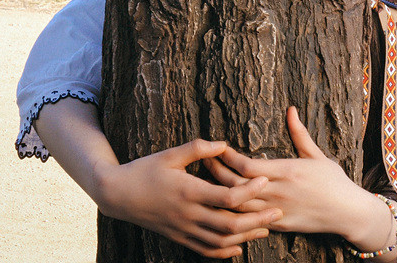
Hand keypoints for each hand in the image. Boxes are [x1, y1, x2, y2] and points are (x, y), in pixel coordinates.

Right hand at [96, 139, 282, 258]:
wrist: (117, 194)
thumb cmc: (145, 169)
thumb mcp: (170, 154)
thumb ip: (198, 149)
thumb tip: (225, 145)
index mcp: (189, 191)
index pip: (227, 196)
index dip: (249, 190)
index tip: (265, 180)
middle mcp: (188, 214)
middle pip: (229, 224)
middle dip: (257, 219)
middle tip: (278, 211)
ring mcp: (183, 229)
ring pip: (220, 240)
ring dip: (246, 236)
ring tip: (266, 228)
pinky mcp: (179, 237)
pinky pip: (205, 250)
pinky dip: (224, 251)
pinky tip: (239, 247)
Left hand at [203, 107, 365, 236]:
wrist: (347, 212)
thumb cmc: (334, 181)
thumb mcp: (317, 155)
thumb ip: (299, 134)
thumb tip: (290, 110)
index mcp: (288, 171)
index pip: (248, 166)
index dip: (229, 158)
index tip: (218, 148)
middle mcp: (279, 193)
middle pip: (238, 185)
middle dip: (218, 173)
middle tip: (205, 161)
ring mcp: (277, 212)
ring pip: (239, 206)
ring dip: (221, 194)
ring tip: (207, 183)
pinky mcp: (278, 226)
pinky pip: (250, 221)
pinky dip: (235, 213)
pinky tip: (224, 205)